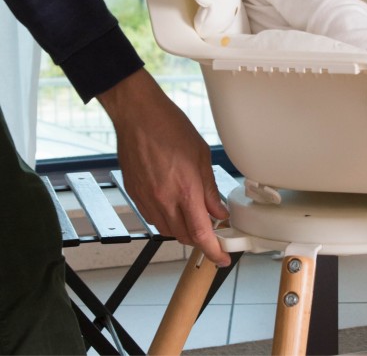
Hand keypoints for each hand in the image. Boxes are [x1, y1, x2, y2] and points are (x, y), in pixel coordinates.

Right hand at [97, 69, 230, 266]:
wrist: (139, 117)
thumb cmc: (171, 128)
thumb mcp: (201, 156)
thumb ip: (210, 189)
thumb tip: (219, 211)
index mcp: (186, 190)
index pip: (202, 234)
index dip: (214, 252)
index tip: (222, 258)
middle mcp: (165, 200)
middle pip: (184, 236)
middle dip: (201, 240)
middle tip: (213, 231)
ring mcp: (147, 199)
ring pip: (168, 230)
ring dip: (184, 230)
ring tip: (194, 216)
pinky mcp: (135, 195)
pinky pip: (153, 218)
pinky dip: (167, 219)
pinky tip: (175, 206)